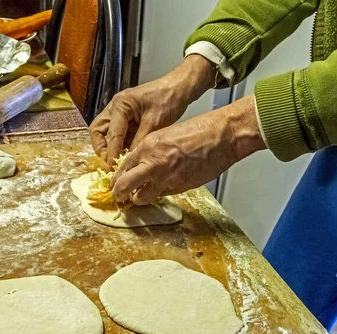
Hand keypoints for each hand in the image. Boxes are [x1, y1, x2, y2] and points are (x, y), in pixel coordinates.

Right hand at [89, 55, 217, 166]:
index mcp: (120, 105)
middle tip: (109, 163)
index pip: (111, 134)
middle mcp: (115, 108)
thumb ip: (139, 141)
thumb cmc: (168, 100)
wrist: (178, 89)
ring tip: (117, 162)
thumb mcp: (154, 123)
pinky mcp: (126, 120)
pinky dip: (119, 146)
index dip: (111, 153)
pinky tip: (125, 156)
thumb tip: (129, 159)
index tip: (113, 167)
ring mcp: (119, 114)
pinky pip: (117, 135)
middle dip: (101, 149)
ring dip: (109, 148)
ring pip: (104, 133)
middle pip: (97, 131)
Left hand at [110, 95, 265, 204]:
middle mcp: (153, 164)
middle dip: (119, 194)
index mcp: (147, 147)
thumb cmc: (197, 132)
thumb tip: (138, 166)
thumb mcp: (165, 135)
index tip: (115, 184)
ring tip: (140, 195)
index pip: (122, 168)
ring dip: (139, 198)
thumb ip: (149, 151)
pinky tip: (163, 187)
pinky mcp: (179, 188)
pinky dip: (158, 194)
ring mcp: (166, 178)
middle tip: (118, 197)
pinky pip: (161, 196)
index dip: (116, 179)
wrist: (221, 137)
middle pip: (124, 187)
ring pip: (141, 198)